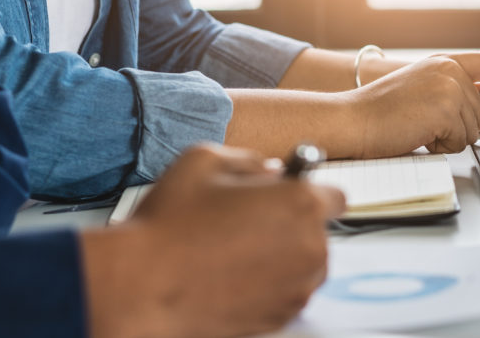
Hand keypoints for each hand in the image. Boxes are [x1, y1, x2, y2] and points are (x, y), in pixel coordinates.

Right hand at [81, 144, 344, 337]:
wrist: (143, 288)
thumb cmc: (171, 224)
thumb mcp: (206, 161)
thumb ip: (250, 160)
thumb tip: (271, 171)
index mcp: (301, 203)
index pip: (335, 196)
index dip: (309, 191)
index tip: (288, 193)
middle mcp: (310, 248)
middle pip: (318, 231)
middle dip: (292, 223)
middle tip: (248, 221)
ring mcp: (297, 288)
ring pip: (304, 264)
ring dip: (283, 255)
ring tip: (234, 250)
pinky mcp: (280, 318)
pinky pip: (287, 292)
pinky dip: (270, 284)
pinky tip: (232, 275)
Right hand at [347, 51, 479, 155]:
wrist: (351, 120)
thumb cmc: (380, 114)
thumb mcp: (422, 88)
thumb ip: (452, 89)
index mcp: (446, 62)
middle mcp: (451, 69)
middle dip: (460, 128)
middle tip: (425, 124)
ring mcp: (450, 87)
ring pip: (475, 129)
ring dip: (449, 138)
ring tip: (418, 128)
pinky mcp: (446, 108)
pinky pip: (461, 141)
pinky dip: (440, 146)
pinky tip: (417, 135)